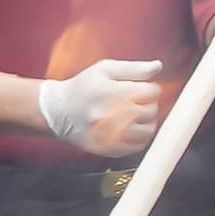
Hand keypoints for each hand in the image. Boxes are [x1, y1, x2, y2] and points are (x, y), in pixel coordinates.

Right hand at [37, 57, 166, 158]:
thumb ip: (134, 68)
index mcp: (110, 93)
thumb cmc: (82, 87)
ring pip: (147, 130)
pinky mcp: (106, 148)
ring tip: (138, 114)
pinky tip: (133, 128)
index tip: (140, 88)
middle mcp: (109, 115)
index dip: (150, 88)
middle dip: (149, 103)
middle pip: (151, 111)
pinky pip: (136, 146)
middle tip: (137, 101)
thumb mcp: (105, 69)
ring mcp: (108, 135)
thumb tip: (158, 67)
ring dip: (148, 121)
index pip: (151, 91)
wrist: (57, 111)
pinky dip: (141, 137)